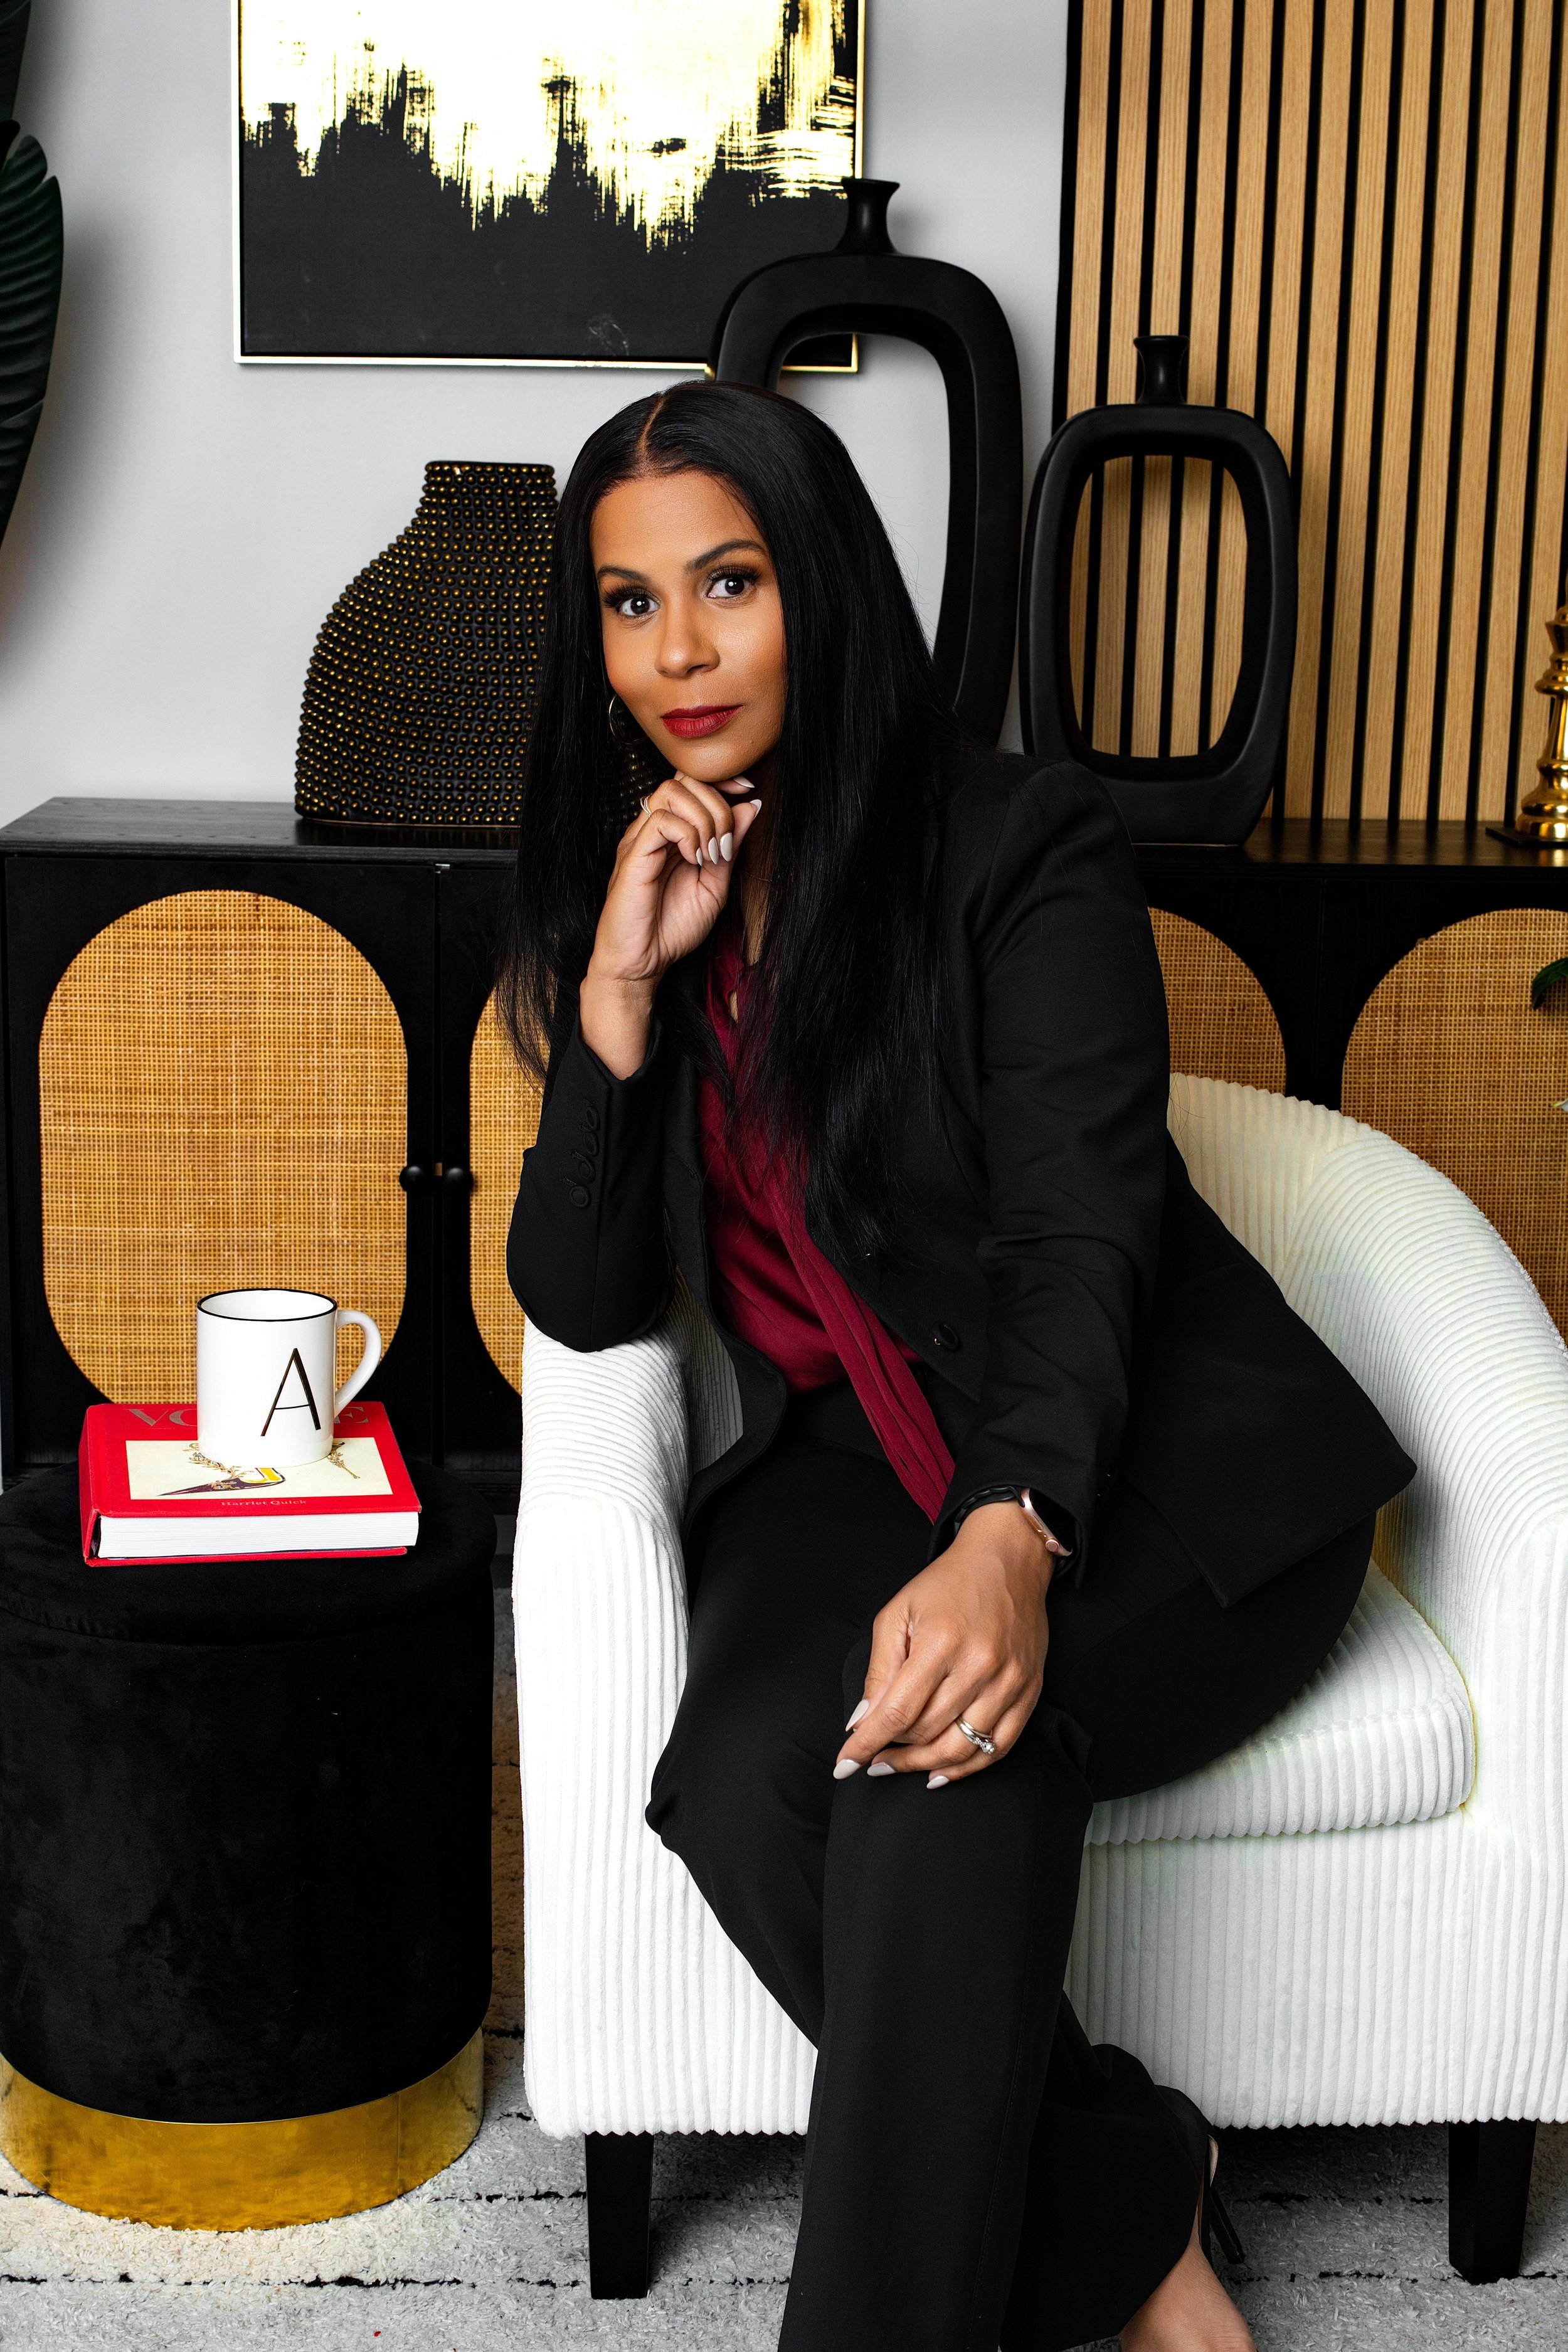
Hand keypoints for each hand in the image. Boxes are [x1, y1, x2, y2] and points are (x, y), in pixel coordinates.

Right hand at [580, 773, 762, 1076]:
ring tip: (710, 855)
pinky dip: (688, 833)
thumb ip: (731, 846)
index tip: (746, 791)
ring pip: (672, 791)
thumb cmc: (672, 929)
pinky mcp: (633, 856)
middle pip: (684, 779)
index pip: (691, 781)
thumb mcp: (715, 885)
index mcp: (671, 833)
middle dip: (718, 804)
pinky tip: (694, 859)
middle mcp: (652, 830)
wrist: (642, 964)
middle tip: (725, 846)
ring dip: (704, 818)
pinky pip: (661, 820)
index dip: (721, 780)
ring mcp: (640, 840)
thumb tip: (751, 805)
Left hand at [832, 1504, 1054, 1787]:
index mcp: (941, 1642)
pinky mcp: (1030, 1691)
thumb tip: (862, 1722)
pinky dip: (966, 1768)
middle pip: (927, 1732)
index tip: (844, 1765)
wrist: (1007, 1560)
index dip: (867, 1743)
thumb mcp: (898, 1613)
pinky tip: (939, 1772)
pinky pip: (998, 1748)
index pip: (898, 1711)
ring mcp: (1009, 1681)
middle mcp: (980, 1665)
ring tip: (897, 1764)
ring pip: (961, 1748)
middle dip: (892, 1751)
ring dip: (922, 1765)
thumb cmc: (945, 1585)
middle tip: (871, 1754)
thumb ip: (879, 1670)